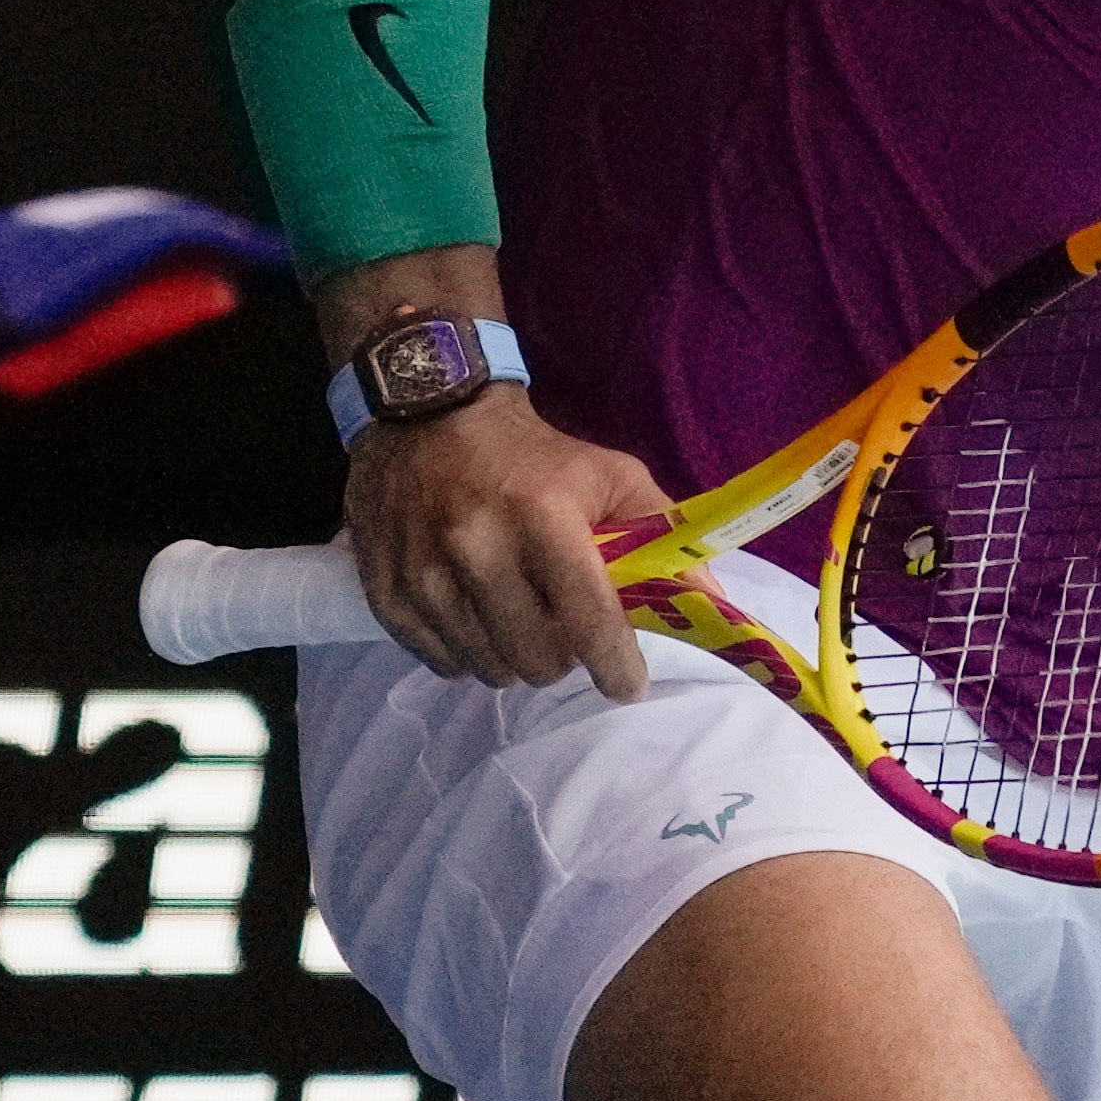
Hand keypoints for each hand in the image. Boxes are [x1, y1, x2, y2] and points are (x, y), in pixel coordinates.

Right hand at [344, 394, 672, 699]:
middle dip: (563, 655)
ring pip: (491, 669)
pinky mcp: (386, 592)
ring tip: (520, 615)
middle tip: (564, 626)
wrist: (425, 415)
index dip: (614, 664)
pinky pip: (444, 663)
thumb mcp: (609, 475)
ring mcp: (424, 574)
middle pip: (538, 660)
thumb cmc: (534, 455)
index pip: (586, 618)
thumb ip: (662, 536)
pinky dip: (469, 652)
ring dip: (516, 656)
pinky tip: (477, 614)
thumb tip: (714, 604)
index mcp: (540, 515)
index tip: (627, 684)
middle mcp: (475, 546)